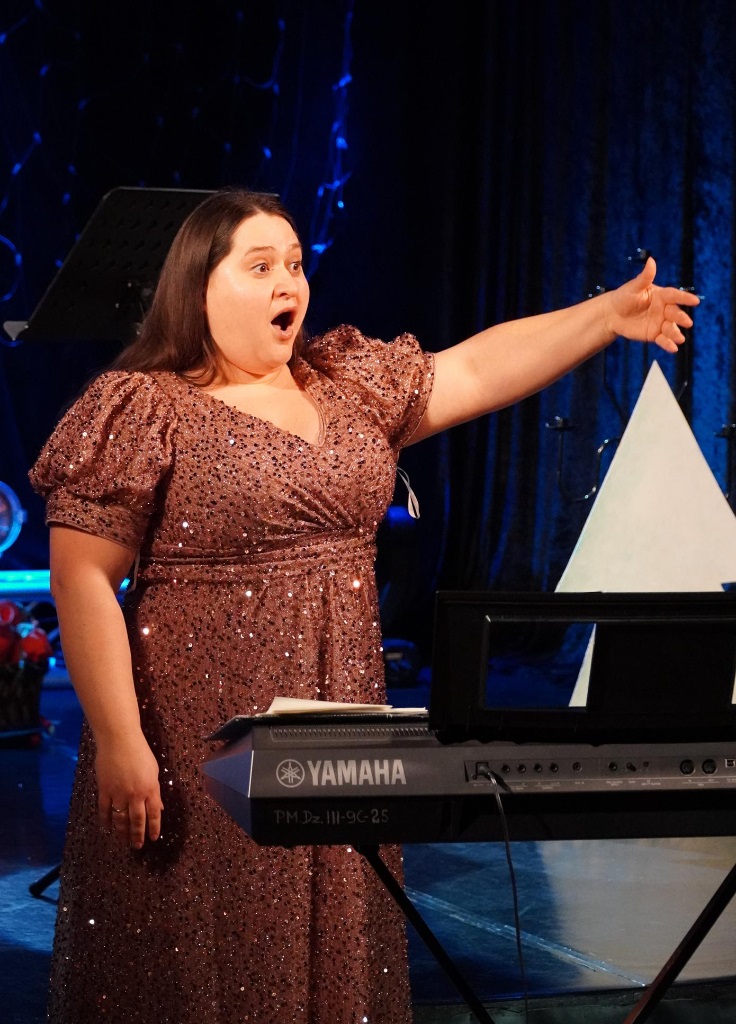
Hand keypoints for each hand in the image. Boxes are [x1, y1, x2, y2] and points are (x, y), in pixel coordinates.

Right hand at [95, 732, 163, 848]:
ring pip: (120, 819)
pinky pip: (105, 810)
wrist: (119, 740)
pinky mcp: (104, 790)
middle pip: (137, 820)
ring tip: (123, 841)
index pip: (154, 814)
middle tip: (137, 846)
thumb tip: (159, 808)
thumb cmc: (140, 752)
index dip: (154, 828)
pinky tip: (107, 828)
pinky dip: (106, 820)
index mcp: (151, 789)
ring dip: (122, 832)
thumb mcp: (154, 771)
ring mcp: (119, 794)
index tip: (153, 839)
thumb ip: (155, 791)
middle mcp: (135, 795)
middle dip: (137, 835)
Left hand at [604, 257, 699, 352]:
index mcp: (661, 295)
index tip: (695, 301)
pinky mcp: (654, 334)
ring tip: (680, 339)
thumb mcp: (633, 287)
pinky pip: (663, 340)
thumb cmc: (623, 297)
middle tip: (687, 322)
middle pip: (675, 313)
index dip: (684, 298)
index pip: (674, 296)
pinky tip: (673, 348)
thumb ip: (645, 277)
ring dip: (676, 333)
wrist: (612, 314)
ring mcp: (660, 323)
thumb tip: (651, 260)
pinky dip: (668, 344)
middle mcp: (664, 309)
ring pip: (671, 328)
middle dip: (681, 318)